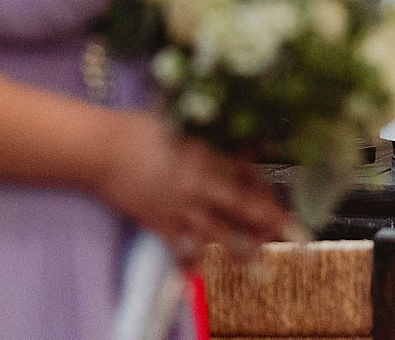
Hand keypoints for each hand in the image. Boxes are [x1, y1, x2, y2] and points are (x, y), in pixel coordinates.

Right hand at [97, 113, 292, 260]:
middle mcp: (200, 187)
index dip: (265, 187)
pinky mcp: (159, 223)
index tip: (280, 197)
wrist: (103, 149)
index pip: (248, 176)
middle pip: (241, 209)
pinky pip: (179, 248)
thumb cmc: (144, 127)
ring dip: (240, 249)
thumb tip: (248, 134)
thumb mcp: (184, 120)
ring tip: (259, 263)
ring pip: (217, 233)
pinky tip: (200, 275)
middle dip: (267, 222)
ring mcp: (180, 209)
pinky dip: (190, 262)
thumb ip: (216, 129)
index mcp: (209, 158)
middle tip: (290, 233)